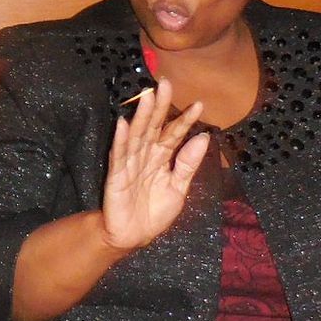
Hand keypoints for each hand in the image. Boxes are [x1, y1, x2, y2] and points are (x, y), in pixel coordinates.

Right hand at [99, 79, 207, 252]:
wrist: (132, 236)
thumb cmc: (154, 212)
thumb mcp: (179, 190)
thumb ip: (188, 165)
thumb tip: (204, 138)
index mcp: (162, 158)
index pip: (174, 134)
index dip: (185, 120)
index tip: (199, 104)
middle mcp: (146, 156)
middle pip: (153, 127)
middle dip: (160, 107)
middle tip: (166, 84)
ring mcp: (130, 164)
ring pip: (137, 136)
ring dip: (141, 117)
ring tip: (147, 97)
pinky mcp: (116, 176)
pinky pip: (119, 156)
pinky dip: (121, 140)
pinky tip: (123, 123)